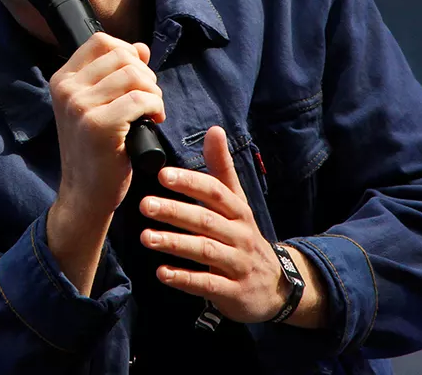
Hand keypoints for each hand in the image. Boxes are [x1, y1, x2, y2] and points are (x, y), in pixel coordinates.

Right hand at [50, 33, 161, 218]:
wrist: (85, 193)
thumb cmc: (95, 149)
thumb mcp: (96, 106)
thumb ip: (114, 75)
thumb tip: (141, 48)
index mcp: (62, 80)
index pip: (100, 41)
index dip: (127, 52)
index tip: (135, 78)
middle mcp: (67, 89)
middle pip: (122, 56)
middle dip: (145, 75)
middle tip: (147, 100)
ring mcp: (80, 107)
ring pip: (135, 76)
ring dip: (153, 93)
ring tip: (151, 111)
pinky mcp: (99, 125)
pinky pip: (140, 99)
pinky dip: (155, 107)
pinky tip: (154, 121)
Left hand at [139, 126, 324, 326]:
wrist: (277, 287)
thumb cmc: (244, 236)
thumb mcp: (237, 202)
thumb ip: (222, 168)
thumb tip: (214, 129)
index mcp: (238, 211)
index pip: (214, 191)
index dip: (190, 182)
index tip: (162, 174)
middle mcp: (240, 235)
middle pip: (206, 220)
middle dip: (175, 211)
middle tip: (144, 205)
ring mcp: (238, 264)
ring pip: (206, 251)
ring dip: (175, 243)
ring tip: (146, 238)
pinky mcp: (233, 292)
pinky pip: (208, 284)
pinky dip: (185, 278)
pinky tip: (162, 272)